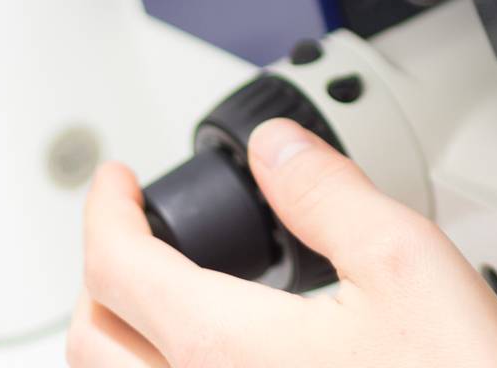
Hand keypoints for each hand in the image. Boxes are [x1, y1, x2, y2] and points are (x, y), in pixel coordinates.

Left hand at [70, 118, 496, 367]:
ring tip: (149, 296)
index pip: (119, 269)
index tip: (115, 180)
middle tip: (128, 230)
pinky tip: (200, 359)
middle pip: (91, 342)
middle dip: (99, 273)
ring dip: (114, 337)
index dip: (106, 209)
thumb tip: (275, 149)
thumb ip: (327, 193)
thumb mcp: (405, 261)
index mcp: (227, 350)